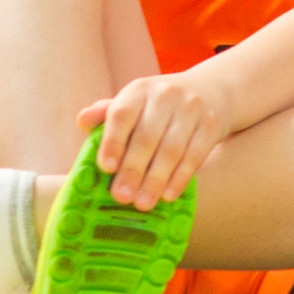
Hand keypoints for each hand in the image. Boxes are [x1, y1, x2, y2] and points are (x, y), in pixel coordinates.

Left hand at [76, 73, 232, 211]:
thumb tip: (82, 121)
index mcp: (139, 90)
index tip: (106, 168)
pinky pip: (194, 155)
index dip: (113, 141)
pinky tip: (168, 195)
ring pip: (171, 149)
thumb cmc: (160, 105)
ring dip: (155, 180)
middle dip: (132, 169)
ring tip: (143, 203)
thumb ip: (107, 114)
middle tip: (121, 196)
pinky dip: (180, 178)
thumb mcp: (135, 102)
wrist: (212, 90)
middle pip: (147, 136)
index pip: (122, 113)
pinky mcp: (211, 125)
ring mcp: (191, 108)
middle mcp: (165, 95)